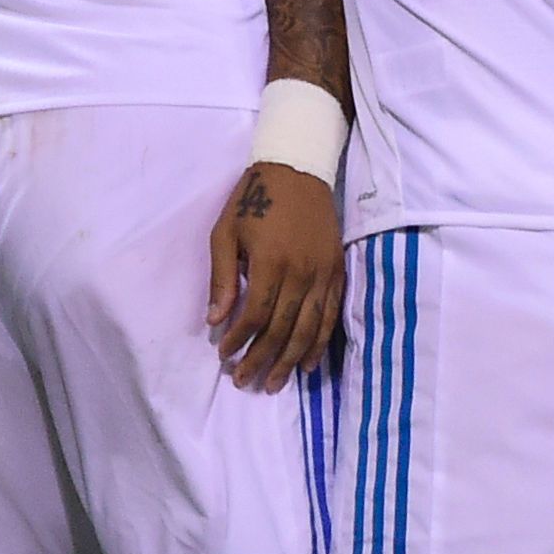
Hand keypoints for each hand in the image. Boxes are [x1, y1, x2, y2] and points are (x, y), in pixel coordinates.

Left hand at [206, 161, 342, 391]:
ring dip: (290, 360)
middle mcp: (302, 273)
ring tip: (274, 383)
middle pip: (283, 328)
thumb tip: (216, 319)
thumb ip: (222, 278)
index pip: (256, 314)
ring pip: (309, 328)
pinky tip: (307, 363)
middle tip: (244, 381)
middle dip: (261, 359)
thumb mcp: (225, 232)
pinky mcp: (337, 272)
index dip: (239, 339)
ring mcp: (323, 274)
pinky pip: (331, 315)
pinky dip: (319, 342)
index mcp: (271, 262)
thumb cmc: (253, 199)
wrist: (297, 170)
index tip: (224, 356)